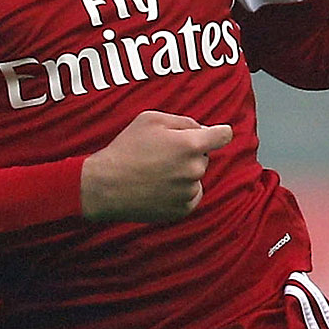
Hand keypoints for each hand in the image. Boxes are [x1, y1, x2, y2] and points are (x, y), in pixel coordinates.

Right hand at [79, 110, 232, 221]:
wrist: (105, 186)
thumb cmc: (126, 149)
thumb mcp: (150, 119)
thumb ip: (183, 121)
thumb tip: (203, 129)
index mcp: (190, 144)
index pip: (223, 135)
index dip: (219, 132)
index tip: (216, 134)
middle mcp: (194, 169)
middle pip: (204, 157)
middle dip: (189, 153)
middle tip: (161, 155)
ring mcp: (189, 191)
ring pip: (196, 176)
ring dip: (183, 173)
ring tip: (155, 172)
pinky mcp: (182, 210)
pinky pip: (191, 195)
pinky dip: (180, 191)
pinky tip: (159, 187)